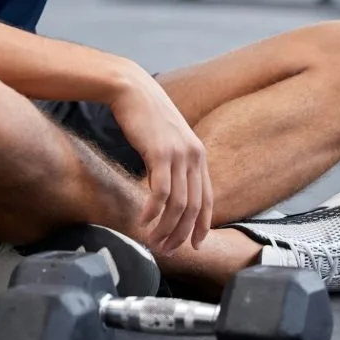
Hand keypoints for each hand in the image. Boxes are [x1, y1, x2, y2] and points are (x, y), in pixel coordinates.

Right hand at [107, 64, 213, 252]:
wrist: (132, 89)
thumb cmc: (146, 116)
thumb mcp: (168, 141)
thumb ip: (174, 164)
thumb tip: (167, 194)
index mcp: (199, 154)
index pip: (208, 199)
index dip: (202, 225)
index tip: (194, 245)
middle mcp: (194, 155)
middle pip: (194, 207)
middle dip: (181, 234)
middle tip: (168, 250)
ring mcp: (179, 154)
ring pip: (178, 204)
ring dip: (166, 228)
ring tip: (152, 241)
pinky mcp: (160, 152)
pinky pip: (160, 192)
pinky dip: (152, 211)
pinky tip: (143, 221)